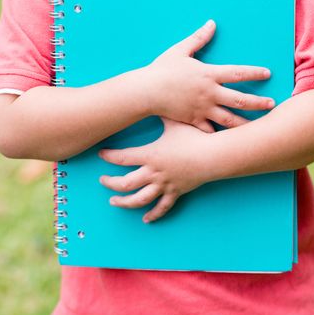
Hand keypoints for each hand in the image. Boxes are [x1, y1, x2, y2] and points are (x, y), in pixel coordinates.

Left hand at [99, 118, 214, 222]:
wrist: (213, 155)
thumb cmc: (193, 136)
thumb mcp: (174, 122)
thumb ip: (162, 111)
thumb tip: (155, 95)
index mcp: (150, 155)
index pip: (122, 158)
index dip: (109, 156)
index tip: (101, 154)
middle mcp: (154, 173)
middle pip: (125, 183)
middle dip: (111, 183)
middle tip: (102, 180)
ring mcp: (164, 185)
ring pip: (139, 199)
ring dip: (124, 202)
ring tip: (114, 202)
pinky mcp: (176, 192)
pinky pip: (162, 207)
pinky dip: (153, 214)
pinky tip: (145, 219)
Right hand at [144, 19, 273, 132]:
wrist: (146, 91)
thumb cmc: (162, 69)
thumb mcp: (181, 50)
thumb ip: (199, 38)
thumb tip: (212, 23)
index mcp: (208, 74)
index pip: (238, 73)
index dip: (254, 72)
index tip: (268, 73)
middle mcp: (209, 93)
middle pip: (240, 99)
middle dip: (258, 102)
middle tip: (272, 104)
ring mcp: (202, 109)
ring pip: (230, 119)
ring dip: (246, 123)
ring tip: (259, 128)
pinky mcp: (193, 121)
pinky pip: (211, 131)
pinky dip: (221, 137)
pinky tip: (231, 142)